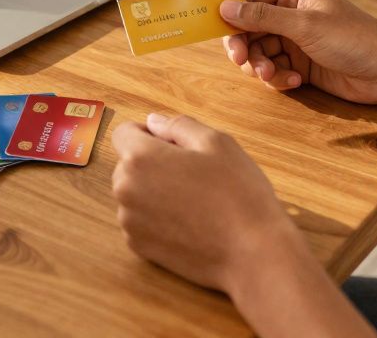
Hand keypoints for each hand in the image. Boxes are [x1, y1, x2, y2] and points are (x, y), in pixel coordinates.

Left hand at [111, 113, 300, 295]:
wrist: (252, 254)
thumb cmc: (238, 194)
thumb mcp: (217, 142)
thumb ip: (178, 126)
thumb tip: (153, 123)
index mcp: (140, 159)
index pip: (123, 133)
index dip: (148, 133)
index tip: (174, 144)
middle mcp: (126, 190)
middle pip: (128, 164)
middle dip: (152, 162)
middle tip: (193, 173)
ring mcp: (130, 223)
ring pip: (134, 193)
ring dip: (154, 190)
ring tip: (194, 200)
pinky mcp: (140, 248)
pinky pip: (140, 220)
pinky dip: (157, 217)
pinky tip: (189, 221)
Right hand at [219, 0, 376, 103]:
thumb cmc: (356, 39)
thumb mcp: (305, 25)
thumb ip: (262, 16)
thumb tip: (226, 6)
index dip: (229, 10)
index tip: (212, 26)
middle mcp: (291, 12)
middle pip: (248, 27)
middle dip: (244, 46)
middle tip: (242, 61)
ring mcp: (296, 38)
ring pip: (259, 51)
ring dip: (261, 66)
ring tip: (274, 76)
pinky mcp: (301, 62)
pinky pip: (274, 69)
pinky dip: (278, 77)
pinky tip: (296, 81)